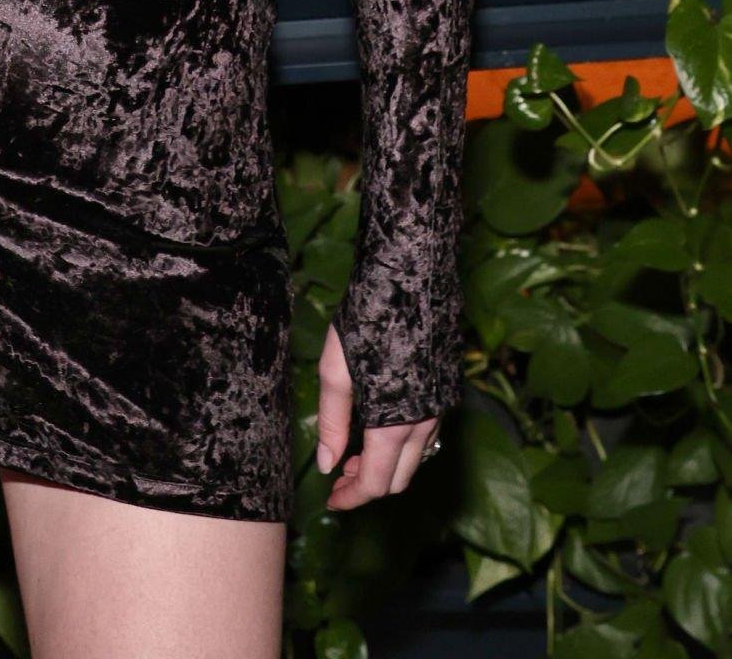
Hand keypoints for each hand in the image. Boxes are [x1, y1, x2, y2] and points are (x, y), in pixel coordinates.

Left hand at [314, 322, 440, 509]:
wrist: (411, 275)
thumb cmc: (366, 318)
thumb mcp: (335, 370)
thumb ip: (332, 421)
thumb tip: (327, 465)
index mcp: (394, 422)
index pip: (375, 483)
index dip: (352, 497)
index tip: (332, 500)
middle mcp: (424, 422)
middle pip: (399, 479)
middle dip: (367, 484)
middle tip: (339, 473)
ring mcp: (441, 407)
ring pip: (415, 458)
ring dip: (385, 464)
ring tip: (354, 449)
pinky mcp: (449, 389)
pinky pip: (427, 433)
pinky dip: (402, 444)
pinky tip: (380, 424)